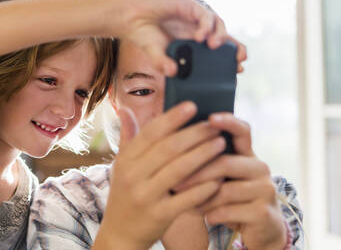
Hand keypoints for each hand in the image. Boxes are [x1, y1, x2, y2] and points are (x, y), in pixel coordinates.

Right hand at [94, 103, 224, 249]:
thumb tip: (126, 109)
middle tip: (214, 125)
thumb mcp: (121, 166)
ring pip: (180, 170)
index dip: (172, 118)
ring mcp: (146, 196)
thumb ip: (127, 137)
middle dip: (194, 134)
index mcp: (126, 159)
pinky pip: (186, 198)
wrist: (120, 235)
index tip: (192, 106)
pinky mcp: (159, 215)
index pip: (151, 133)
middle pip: (169, 148)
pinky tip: (218, 178)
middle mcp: (133, 175)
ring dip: (203, 155)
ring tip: (220, 143)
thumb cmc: (125, 194)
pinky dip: (203, 188)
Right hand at [116, 0, 246, 75]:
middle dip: (235, 48)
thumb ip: (164, 64)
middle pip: (225, 36)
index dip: (230, 58)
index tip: (238, 69)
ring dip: (220, 36)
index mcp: (194, 42)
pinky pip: (204, 14)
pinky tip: (200, 37)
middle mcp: (197, 28)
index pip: (219, 49)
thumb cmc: (144, 36)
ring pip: (218, 23)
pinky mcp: (188, 4)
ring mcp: (194, 15)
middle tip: (238, 60)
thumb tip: (173, 73)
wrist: (129, 18)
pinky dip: (205, 25)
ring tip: (213, 46)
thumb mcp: (156, 55)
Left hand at [174, 113, 286, 249]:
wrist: (259, 230)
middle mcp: (259, 168)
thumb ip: (205, 162)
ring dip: (201, 198)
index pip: (242, 130)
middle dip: (196, 174)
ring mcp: (265, 190)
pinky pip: (229, 211)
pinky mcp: (263, 213)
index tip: (210, 118)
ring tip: (185, 203)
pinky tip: (205, 217)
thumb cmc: (230, 198)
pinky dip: (212, 214)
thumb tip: (170, 146)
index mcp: (247, 154)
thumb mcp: (220, 177)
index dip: (228, 122)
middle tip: (174, 183)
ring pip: (225, 190)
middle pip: (225, 163)